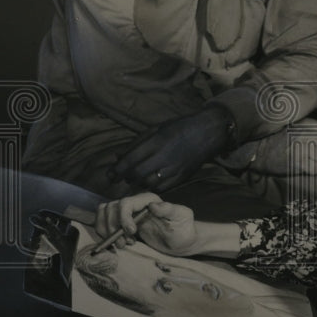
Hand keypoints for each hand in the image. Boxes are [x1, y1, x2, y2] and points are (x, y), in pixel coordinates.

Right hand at [94, 193, 200, 255]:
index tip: (131, 232)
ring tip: (122, 244)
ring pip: (104, 213)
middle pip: (111, 208)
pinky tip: (117, 243)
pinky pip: (103, 222)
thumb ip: (170, 209)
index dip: (123, 217)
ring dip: (107, 230)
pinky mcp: (122, 224)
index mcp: (148, 200)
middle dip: (113, 227)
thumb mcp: (183, 217)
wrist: (182, 241)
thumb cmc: (184, 228)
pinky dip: (104, 233)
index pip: (126, 203)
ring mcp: (127, 214)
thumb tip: (153, 205)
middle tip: (126, 243)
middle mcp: (135, 204)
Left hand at [108, 104, 234, 191]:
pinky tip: (149, 182)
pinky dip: (152, 187)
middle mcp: (164, 157)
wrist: (207, 133)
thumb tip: (118, 156)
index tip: (109, 176)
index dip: (117, 170)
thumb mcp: (156, 128)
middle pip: (137, 174)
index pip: (130, 161)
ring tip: (134, 179)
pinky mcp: (182, 177)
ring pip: (148, 183)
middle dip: (125, 178)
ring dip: (137, 183)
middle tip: (119, 178)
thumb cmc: (178, 127)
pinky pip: (162, 188)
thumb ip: (136, 143)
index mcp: (156, 142)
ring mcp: (174, 169)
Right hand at [252, 119, 316, 176]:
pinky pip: (316, 169)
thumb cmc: (279, 138)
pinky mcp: (297, 162)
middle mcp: (306, 134)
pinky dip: (312, 170)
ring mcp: (301, 148)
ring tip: (309, 160)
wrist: (258, 150)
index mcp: (307, 124)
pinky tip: (304, 166)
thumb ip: (314, 127)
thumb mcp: (296, 125)